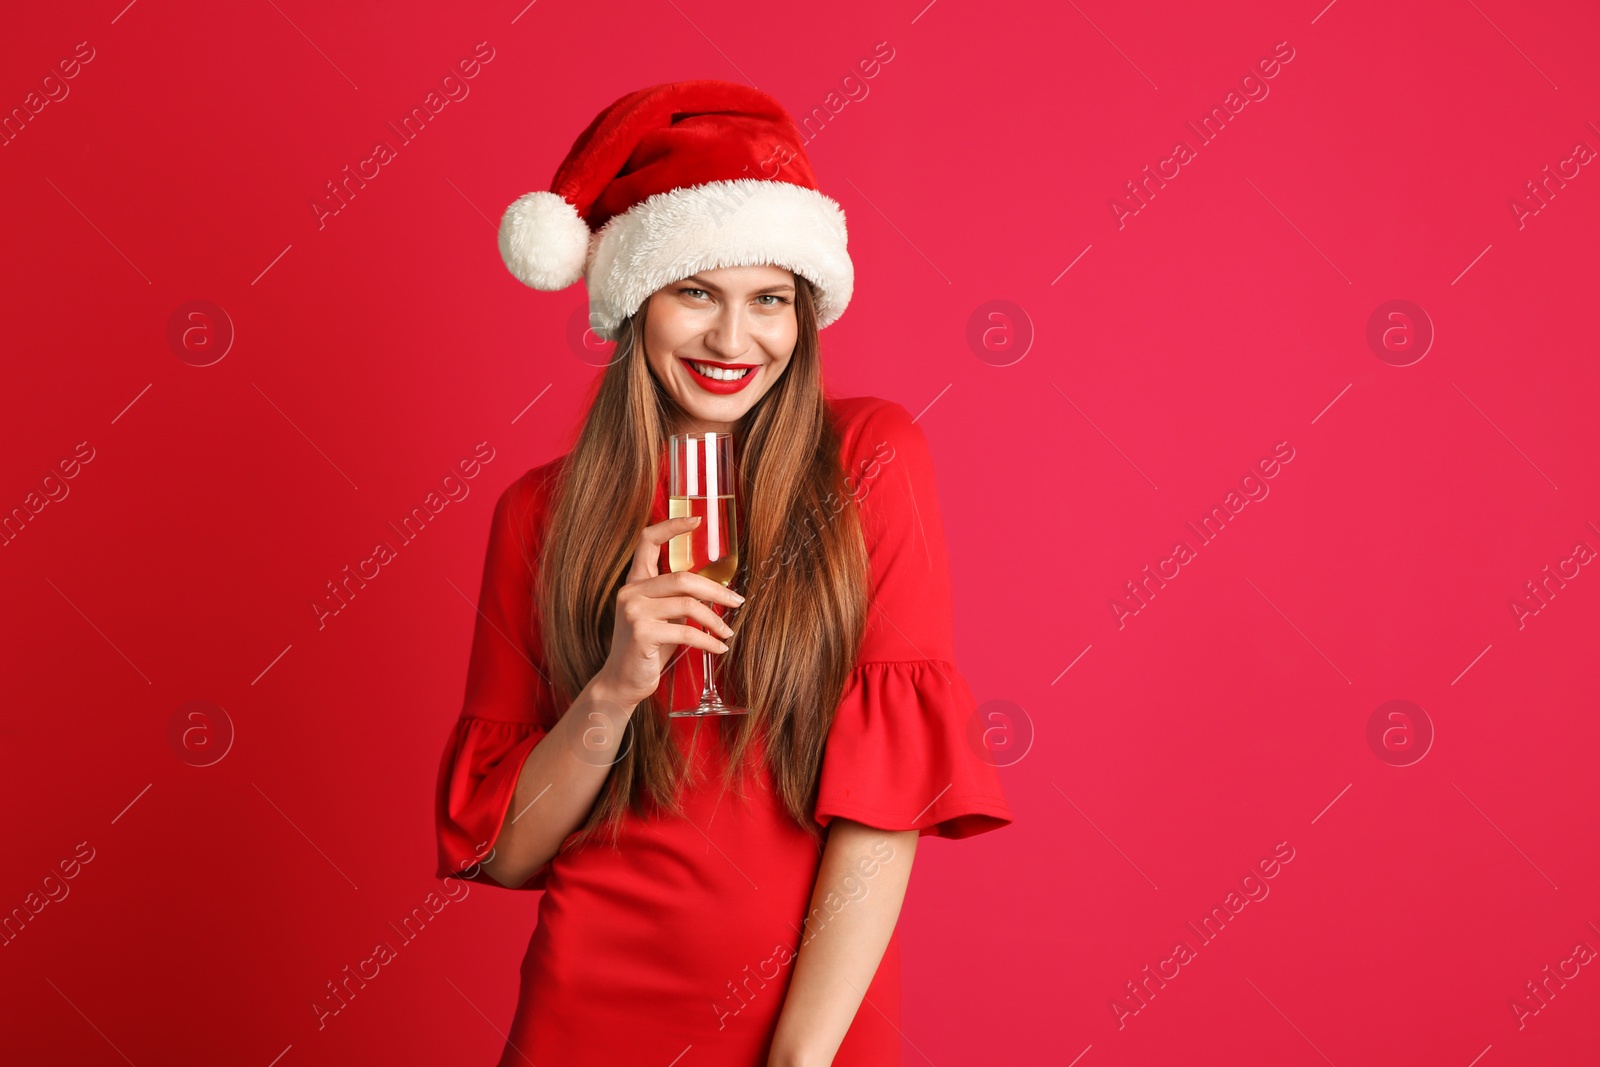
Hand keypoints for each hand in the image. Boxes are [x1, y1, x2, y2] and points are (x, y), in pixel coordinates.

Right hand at [591, 515, 742, 708]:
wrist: (623, 682)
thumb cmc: (648, 649)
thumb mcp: (663, 617)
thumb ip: (678, 598)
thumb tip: (717, 589)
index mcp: (635, 582)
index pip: (648, 541)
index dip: (672, 526)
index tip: (697, 520)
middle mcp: (630, 592)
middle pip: (683, 577)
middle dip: (716, 590)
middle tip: (737, 601)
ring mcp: (633, 611)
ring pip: (687, 604)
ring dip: (715, 619)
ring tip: (728, 631)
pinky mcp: (641, 633)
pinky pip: (686, 631)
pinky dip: (708, 640)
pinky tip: (719, 647)